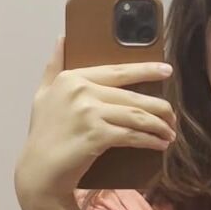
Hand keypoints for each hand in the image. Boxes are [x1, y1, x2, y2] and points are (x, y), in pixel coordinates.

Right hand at [14, 35, 175, 205]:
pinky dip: (150, 140)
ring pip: (136, 115)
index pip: (117, 71)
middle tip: (172, 116)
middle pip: (132, 96)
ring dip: (159, 125)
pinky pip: (132, 135)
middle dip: (159, 107)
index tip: (167, 71)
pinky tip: (160, 144)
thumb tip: (62, 38)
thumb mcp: (42, 94)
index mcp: (72, 78)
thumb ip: (53, 66)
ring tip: (169, 132)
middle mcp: (81, 91)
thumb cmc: (43, 134)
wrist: (38, 171)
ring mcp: (89, 113)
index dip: (145, 70)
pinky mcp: (97, 135)